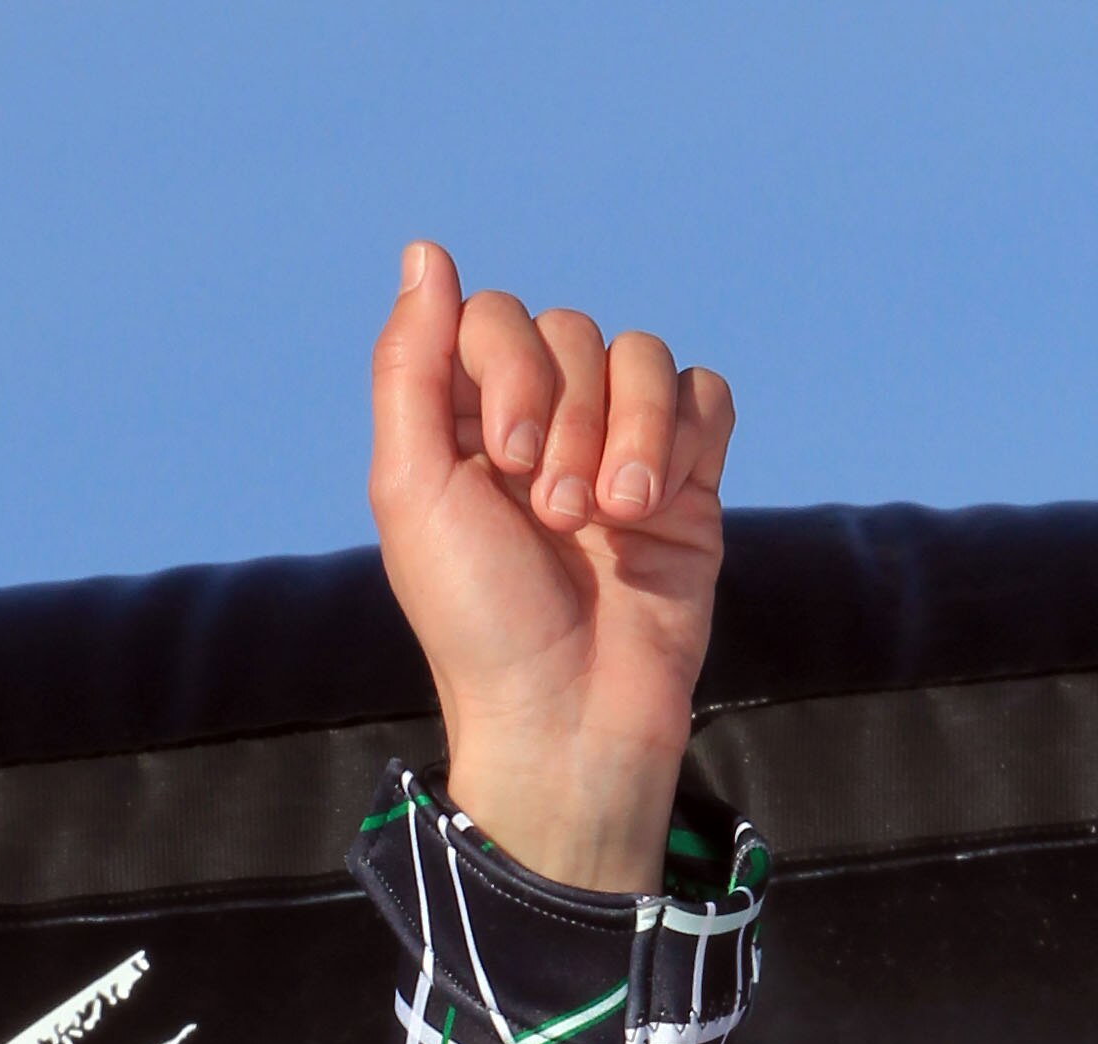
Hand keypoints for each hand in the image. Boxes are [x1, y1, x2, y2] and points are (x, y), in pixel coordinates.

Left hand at [368, 245, 732, 897]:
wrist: (569, 717)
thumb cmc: (480, 622)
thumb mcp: (414, 493)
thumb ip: (412, 368)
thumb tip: (424, 252)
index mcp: (469, 429)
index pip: (497, 319)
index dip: (512, 370)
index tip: (505, 463)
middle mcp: (544, 427)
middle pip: (575, 330)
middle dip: (570, 415)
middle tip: (555, 512)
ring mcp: (618, 449)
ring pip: (644, 358)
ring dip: (629, 433)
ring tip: (610, 518)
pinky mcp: (687, 480)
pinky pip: (705, 396)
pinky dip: (684, 441)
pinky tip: (656, 508)